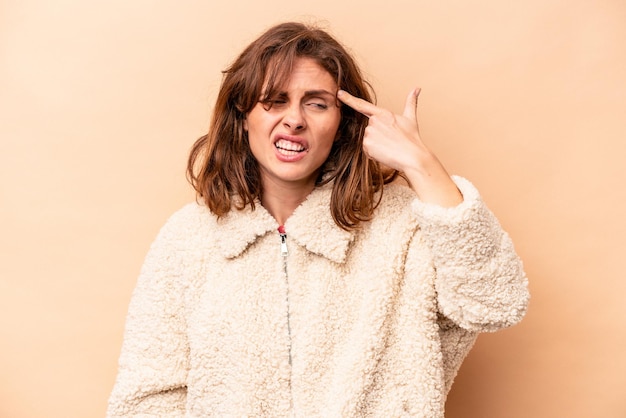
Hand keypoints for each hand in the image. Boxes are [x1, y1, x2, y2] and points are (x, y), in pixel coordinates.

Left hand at [337, 88, 462, 206]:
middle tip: (391, 141)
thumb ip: (411, 102)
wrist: (412, 157)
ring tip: (389, 147)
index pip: (362, 105)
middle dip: (377, 136)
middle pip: (368, 129)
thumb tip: (417, 89)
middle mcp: (373, 122)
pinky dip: (374, 154)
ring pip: (367, 140)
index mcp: (382, 113)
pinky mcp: (367, 145)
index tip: (339, 93)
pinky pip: (367, 151)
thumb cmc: (412, 139)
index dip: (348, 99)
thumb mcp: (411, 118)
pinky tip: (384, 153)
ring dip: (375, 145)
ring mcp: (369, 133)